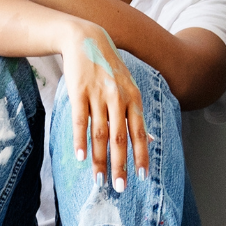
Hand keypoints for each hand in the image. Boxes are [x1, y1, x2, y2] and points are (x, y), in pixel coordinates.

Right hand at [59, 22, 149, 190]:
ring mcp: (98, 94)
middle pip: (120, 137)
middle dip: (121, 164)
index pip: (139, 132)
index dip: (141, 155)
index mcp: (133, 98)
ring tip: (99, 179)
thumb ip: (133, 112)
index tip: (141, 177)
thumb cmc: (108, 68)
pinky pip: (80, 120)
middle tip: (120, 187)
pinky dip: (80, 140)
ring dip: (99, 158)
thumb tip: (146, 139)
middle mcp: (118, 97)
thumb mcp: (127, 86)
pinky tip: (80, 157)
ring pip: (100, 133)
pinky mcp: (79, 91)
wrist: (86, 39)